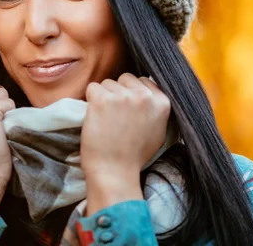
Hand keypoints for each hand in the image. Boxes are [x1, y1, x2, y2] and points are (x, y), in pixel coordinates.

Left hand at [81, 73, 169, 213]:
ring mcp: (123, 96)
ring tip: (106, 119)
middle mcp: (144, 96)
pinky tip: (96, 117)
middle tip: (116, 115)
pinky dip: (90, 101)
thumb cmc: (134, 155)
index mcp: (162, 102)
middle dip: (119, 92)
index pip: (143, 80)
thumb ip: (155, 108)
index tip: (128, 109)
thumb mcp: (159, 130)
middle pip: (125, 78)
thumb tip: (149, 91)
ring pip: (108, 83)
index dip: (133, 93)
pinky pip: (92, 88)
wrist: (115, 173)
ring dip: (104, 97)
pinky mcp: (102, 100)